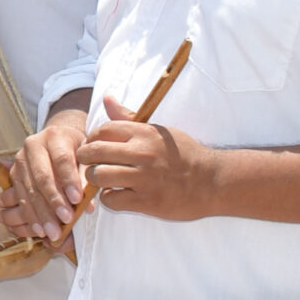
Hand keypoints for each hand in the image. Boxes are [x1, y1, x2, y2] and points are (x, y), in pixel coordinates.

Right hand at [3, 107, 91, 250]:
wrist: (60, 141)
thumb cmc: (78, 151)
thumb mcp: (87, 158)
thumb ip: (87, 179)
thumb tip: (87, 206)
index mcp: (55, 136)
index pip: (62, 159)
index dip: (69, 180)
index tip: (77, 200)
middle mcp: (33, 145)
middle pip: (42, 176)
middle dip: (54, 201)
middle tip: (66, 220)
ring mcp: (20, 160)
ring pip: (30, 189)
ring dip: (42, 213)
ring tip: (53, 232)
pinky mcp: (14, 174)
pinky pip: (21, 198)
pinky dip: (31, 216)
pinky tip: (39, 230)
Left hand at [75, 96, 218, 221]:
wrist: (214, 182)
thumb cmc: (184, 154)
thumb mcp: (159, 131)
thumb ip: (128, 117)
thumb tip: (106, 98)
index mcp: (144, 133)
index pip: (101, 130)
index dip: (92, 140)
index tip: (96, 148)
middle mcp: (142, 153)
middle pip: (92, 152)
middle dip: (85, 159)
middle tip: (92, 165)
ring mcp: (144, 178)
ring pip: (97, 176)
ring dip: (95, 180)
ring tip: (105, 181)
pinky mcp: (147, 201)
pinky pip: (111, 199)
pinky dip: (110, 198)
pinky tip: (119, 195)